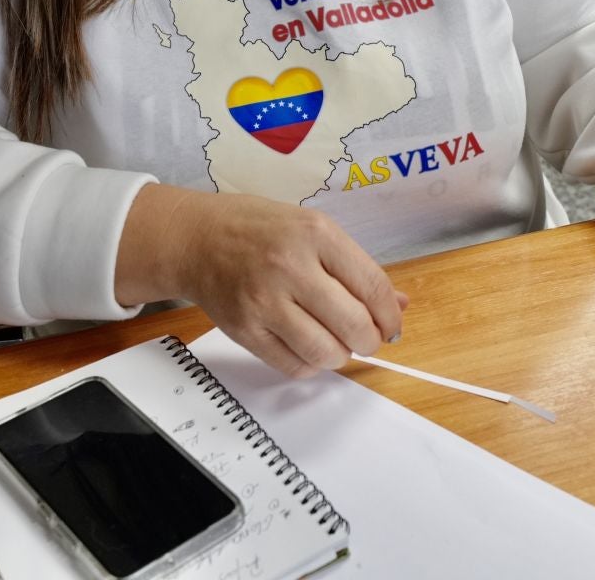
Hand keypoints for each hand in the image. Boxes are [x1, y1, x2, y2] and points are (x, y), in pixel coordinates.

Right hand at [116, 184, 405, 377]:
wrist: (196, 239)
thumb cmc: (258, 229)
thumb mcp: (312, 229)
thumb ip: (355, 266)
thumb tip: (398, 304)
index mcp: (315, 234)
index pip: (372, 286)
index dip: (391, 315)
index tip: (393, 326)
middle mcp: (290, 266)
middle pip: (353, 324)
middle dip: (370, 340)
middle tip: (367, 338)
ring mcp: (264, 301)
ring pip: (324, 352)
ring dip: (340, 356)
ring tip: (336, 343)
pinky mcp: (245, 330)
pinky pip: (292, 365)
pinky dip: (310, 364)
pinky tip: (308, 348)